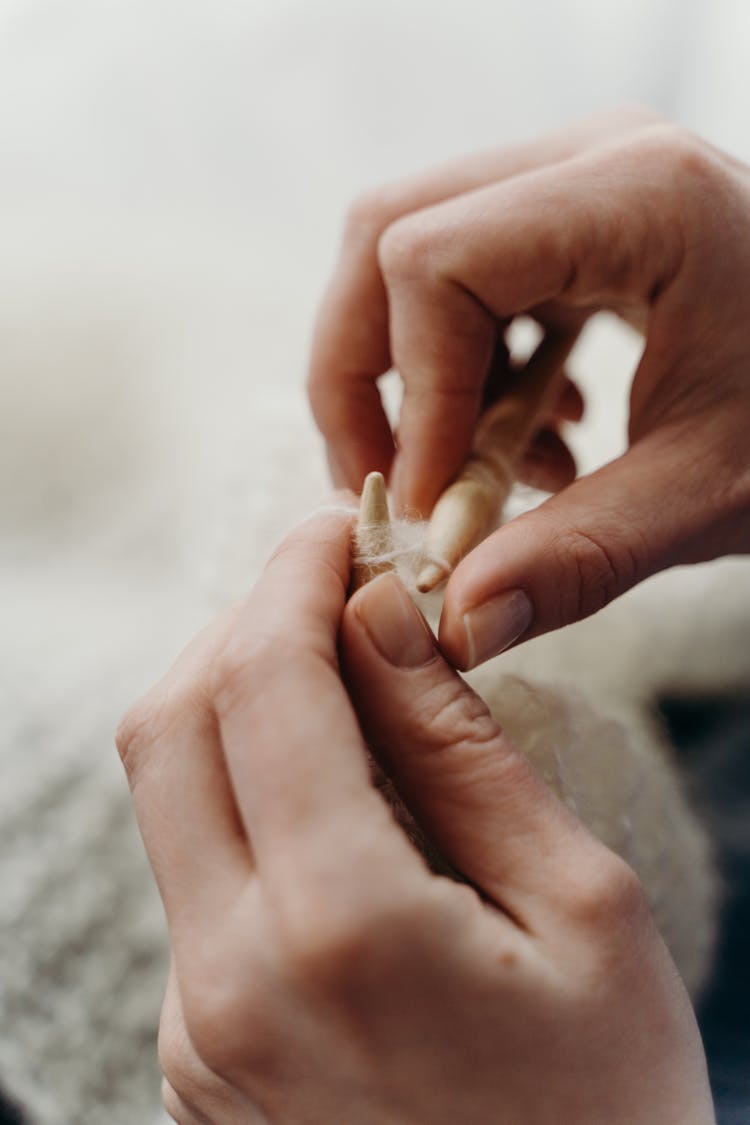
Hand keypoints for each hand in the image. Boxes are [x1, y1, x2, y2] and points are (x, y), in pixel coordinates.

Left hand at [118, 506, 713, 1123]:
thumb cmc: (608, 1109)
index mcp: (337, 932)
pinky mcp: (195, 1052)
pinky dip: (242, 795)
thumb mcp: (577, 905)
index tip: (337, 530)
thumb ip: (459, 748)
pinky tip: (329, 791)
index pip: (263, 684)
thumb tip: (382, 615)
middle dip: (246, 622)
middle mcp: (227, 983)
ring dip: (236, 702)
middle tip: (330, 585)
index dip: (294, 578)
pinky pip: (192, 877)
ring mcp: (195, 1028)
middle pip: (173, 723)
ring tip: (338, 674)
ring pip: (167, 796)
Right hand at [308, 107, 749, 666]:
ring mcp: (578, 178)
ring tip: (481, 473)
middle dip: (361, 378)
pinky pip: (459, 275)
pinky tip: (534, 438)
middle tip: (393, 485)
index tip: (433, 504)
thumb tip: (456, 626)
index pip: (435, 261)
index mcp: (639, 197)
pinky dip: (461, 369)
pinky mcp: (572, 217)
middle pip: (388, 234)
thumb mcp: (711, 493)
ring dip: (410, 379)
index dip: (410, 394)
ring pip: (406, 252)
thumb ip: (580, 559)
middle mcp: (593, 158)